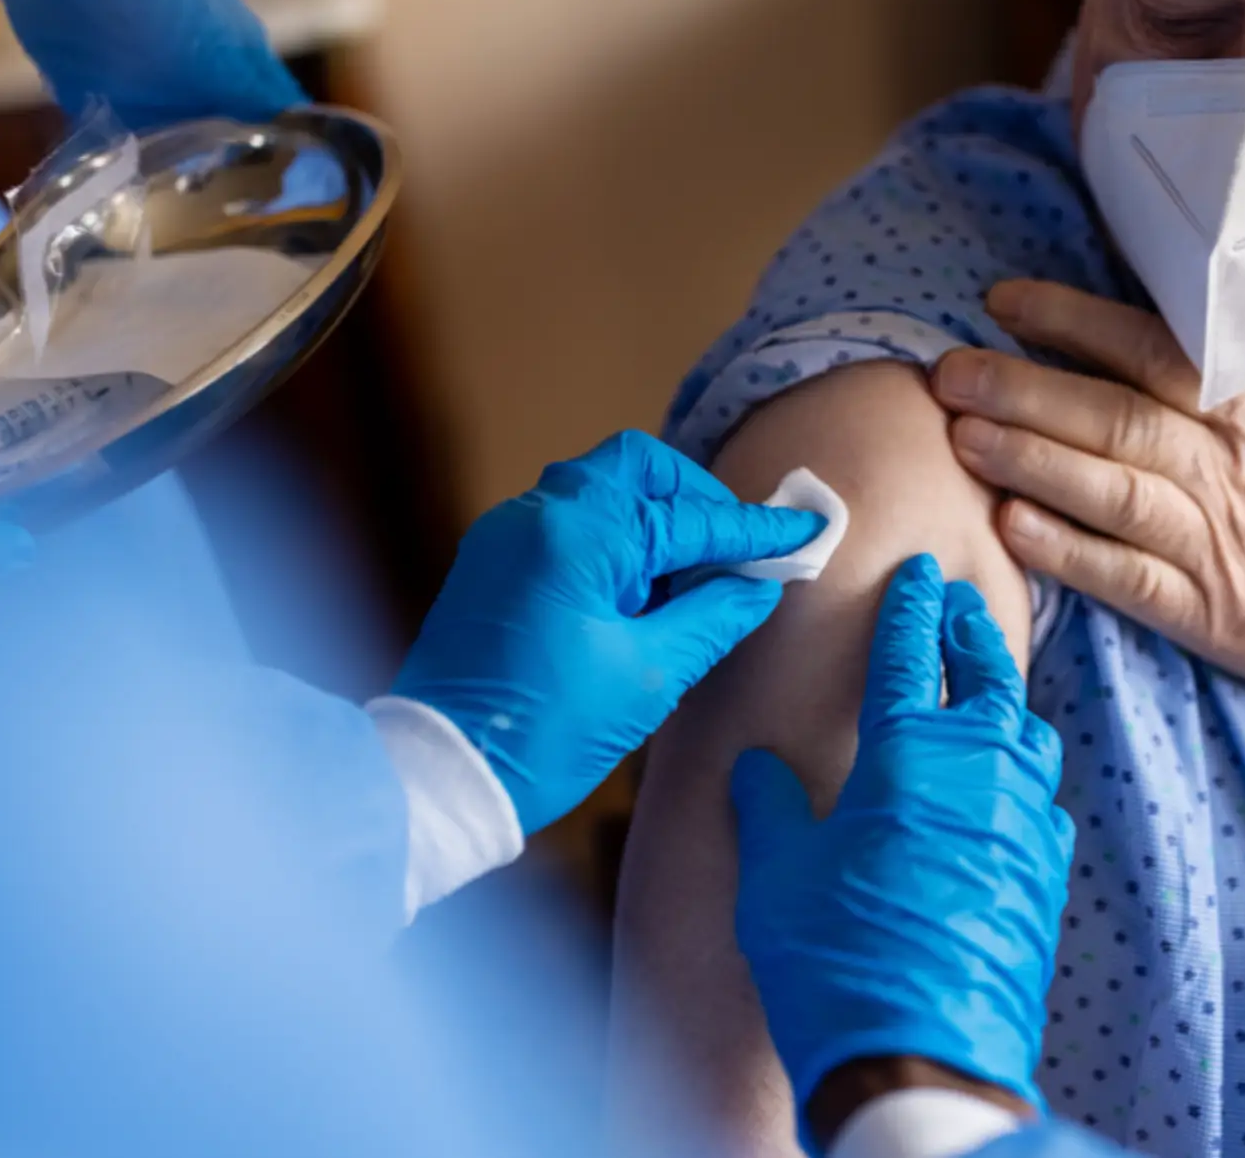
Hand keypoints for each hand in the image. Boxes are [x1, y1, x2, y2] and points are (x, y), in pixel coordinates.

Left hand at [391, 431, 824, 834]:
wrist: (440, 775)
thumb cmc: (545, 733)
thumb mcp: (648, 676)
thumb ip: (712, 617)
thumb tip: (758, 585)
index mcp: (576, 535)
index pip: (688, 518)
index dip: (752, 531)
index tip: (803, 532)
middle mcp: (535, 516)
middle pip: (634, 469)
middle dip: (693, 498)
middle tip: (736, 547)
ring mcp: (506, 538)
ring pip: (598, 492)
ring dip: (652, 520)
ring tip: (694, 578)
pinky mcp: (491, 566)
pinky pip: (566, 526)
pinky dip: (613, 542)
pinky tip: (643, 593)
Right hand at [731, 555, 1072, 1154]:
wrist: (919, 1057)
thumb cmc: (834, 958)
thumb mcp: (775, 873)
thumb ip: (769, 805)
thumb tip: (755, 766)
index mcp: (907, 750)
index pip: (908, 651)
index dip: (908, 604)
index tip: (917, 569)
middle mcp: (979, 769)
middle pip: (986, 672)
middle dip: (968, 629)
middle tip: (957, 603)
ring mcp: (1024, 820)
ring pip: (1025, 731)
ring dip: (1004, 696)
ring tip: (985, 684)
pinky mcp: (1046, 871)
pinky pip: (1040, 798)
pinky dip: (1021, 772)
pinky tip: (1005, 785)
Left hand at [932, 281, 1244, 761]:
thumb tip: (1206, 340)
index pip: (1150, 347)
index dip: (1070, 321)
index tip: (1003, 300)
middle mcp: (1234, 466)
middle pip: (1108, 413)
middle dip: (1019, 386)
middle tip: (944, 366)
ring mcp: (1222, 542)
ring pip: (1108, 489)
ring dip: (1026, 459)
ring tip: (957, 435)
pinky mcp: (1217, 614)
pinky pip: (1129, 579)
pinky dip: (1069, 553)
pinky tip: (1011, 532)